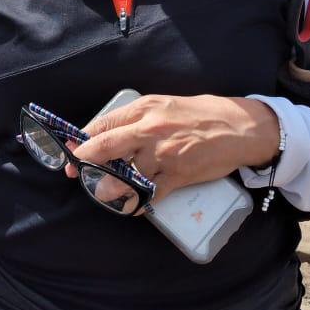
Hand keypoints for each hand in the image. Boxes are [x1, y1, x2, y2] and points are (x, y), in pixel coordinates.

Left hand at [68, 94, 278, 200]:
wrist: (238, 127)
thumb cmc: (199, 114)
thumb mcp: (164, 105)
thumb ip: (137, 119)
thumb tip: (107, 134)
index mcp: (144, 109)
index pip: (102, 124)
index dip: (81, 140)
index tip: (71, 150)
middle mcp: (149, 130)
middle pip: (104, 148)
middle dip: (83, 163)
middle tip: (74, 174)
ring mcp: (162, 154)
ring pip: (122, 177)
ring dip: (107, 188)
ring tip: (102, 192)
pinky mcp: (177, 175)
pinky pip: (147, 194)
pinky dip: (135, 202)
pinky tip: (130, 204)